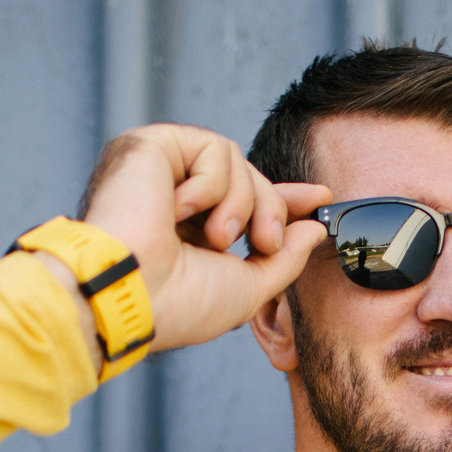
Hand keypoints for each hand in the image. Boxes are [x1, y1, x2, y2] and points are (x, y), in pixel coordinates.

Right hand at [75, 124, 329, 352]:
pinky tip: (178, 211)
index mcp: (187, 232)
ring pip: (237, 162)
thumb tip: (313, 229)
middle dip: (270, 210)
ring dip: (239, 205)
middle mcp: (172, 198)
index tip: (321, 196)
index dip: (283, 199)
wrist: (130, 296)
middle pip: (249, 180)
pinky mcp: (150, 146)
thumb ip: (284, 258)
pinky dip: (210, 185)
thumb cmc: (177, 305)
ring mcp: (160, 171)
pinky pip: (214, 149)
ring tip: (212, 237)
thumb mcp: (246, 288)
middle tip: (265, 243)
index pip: (243, 201)